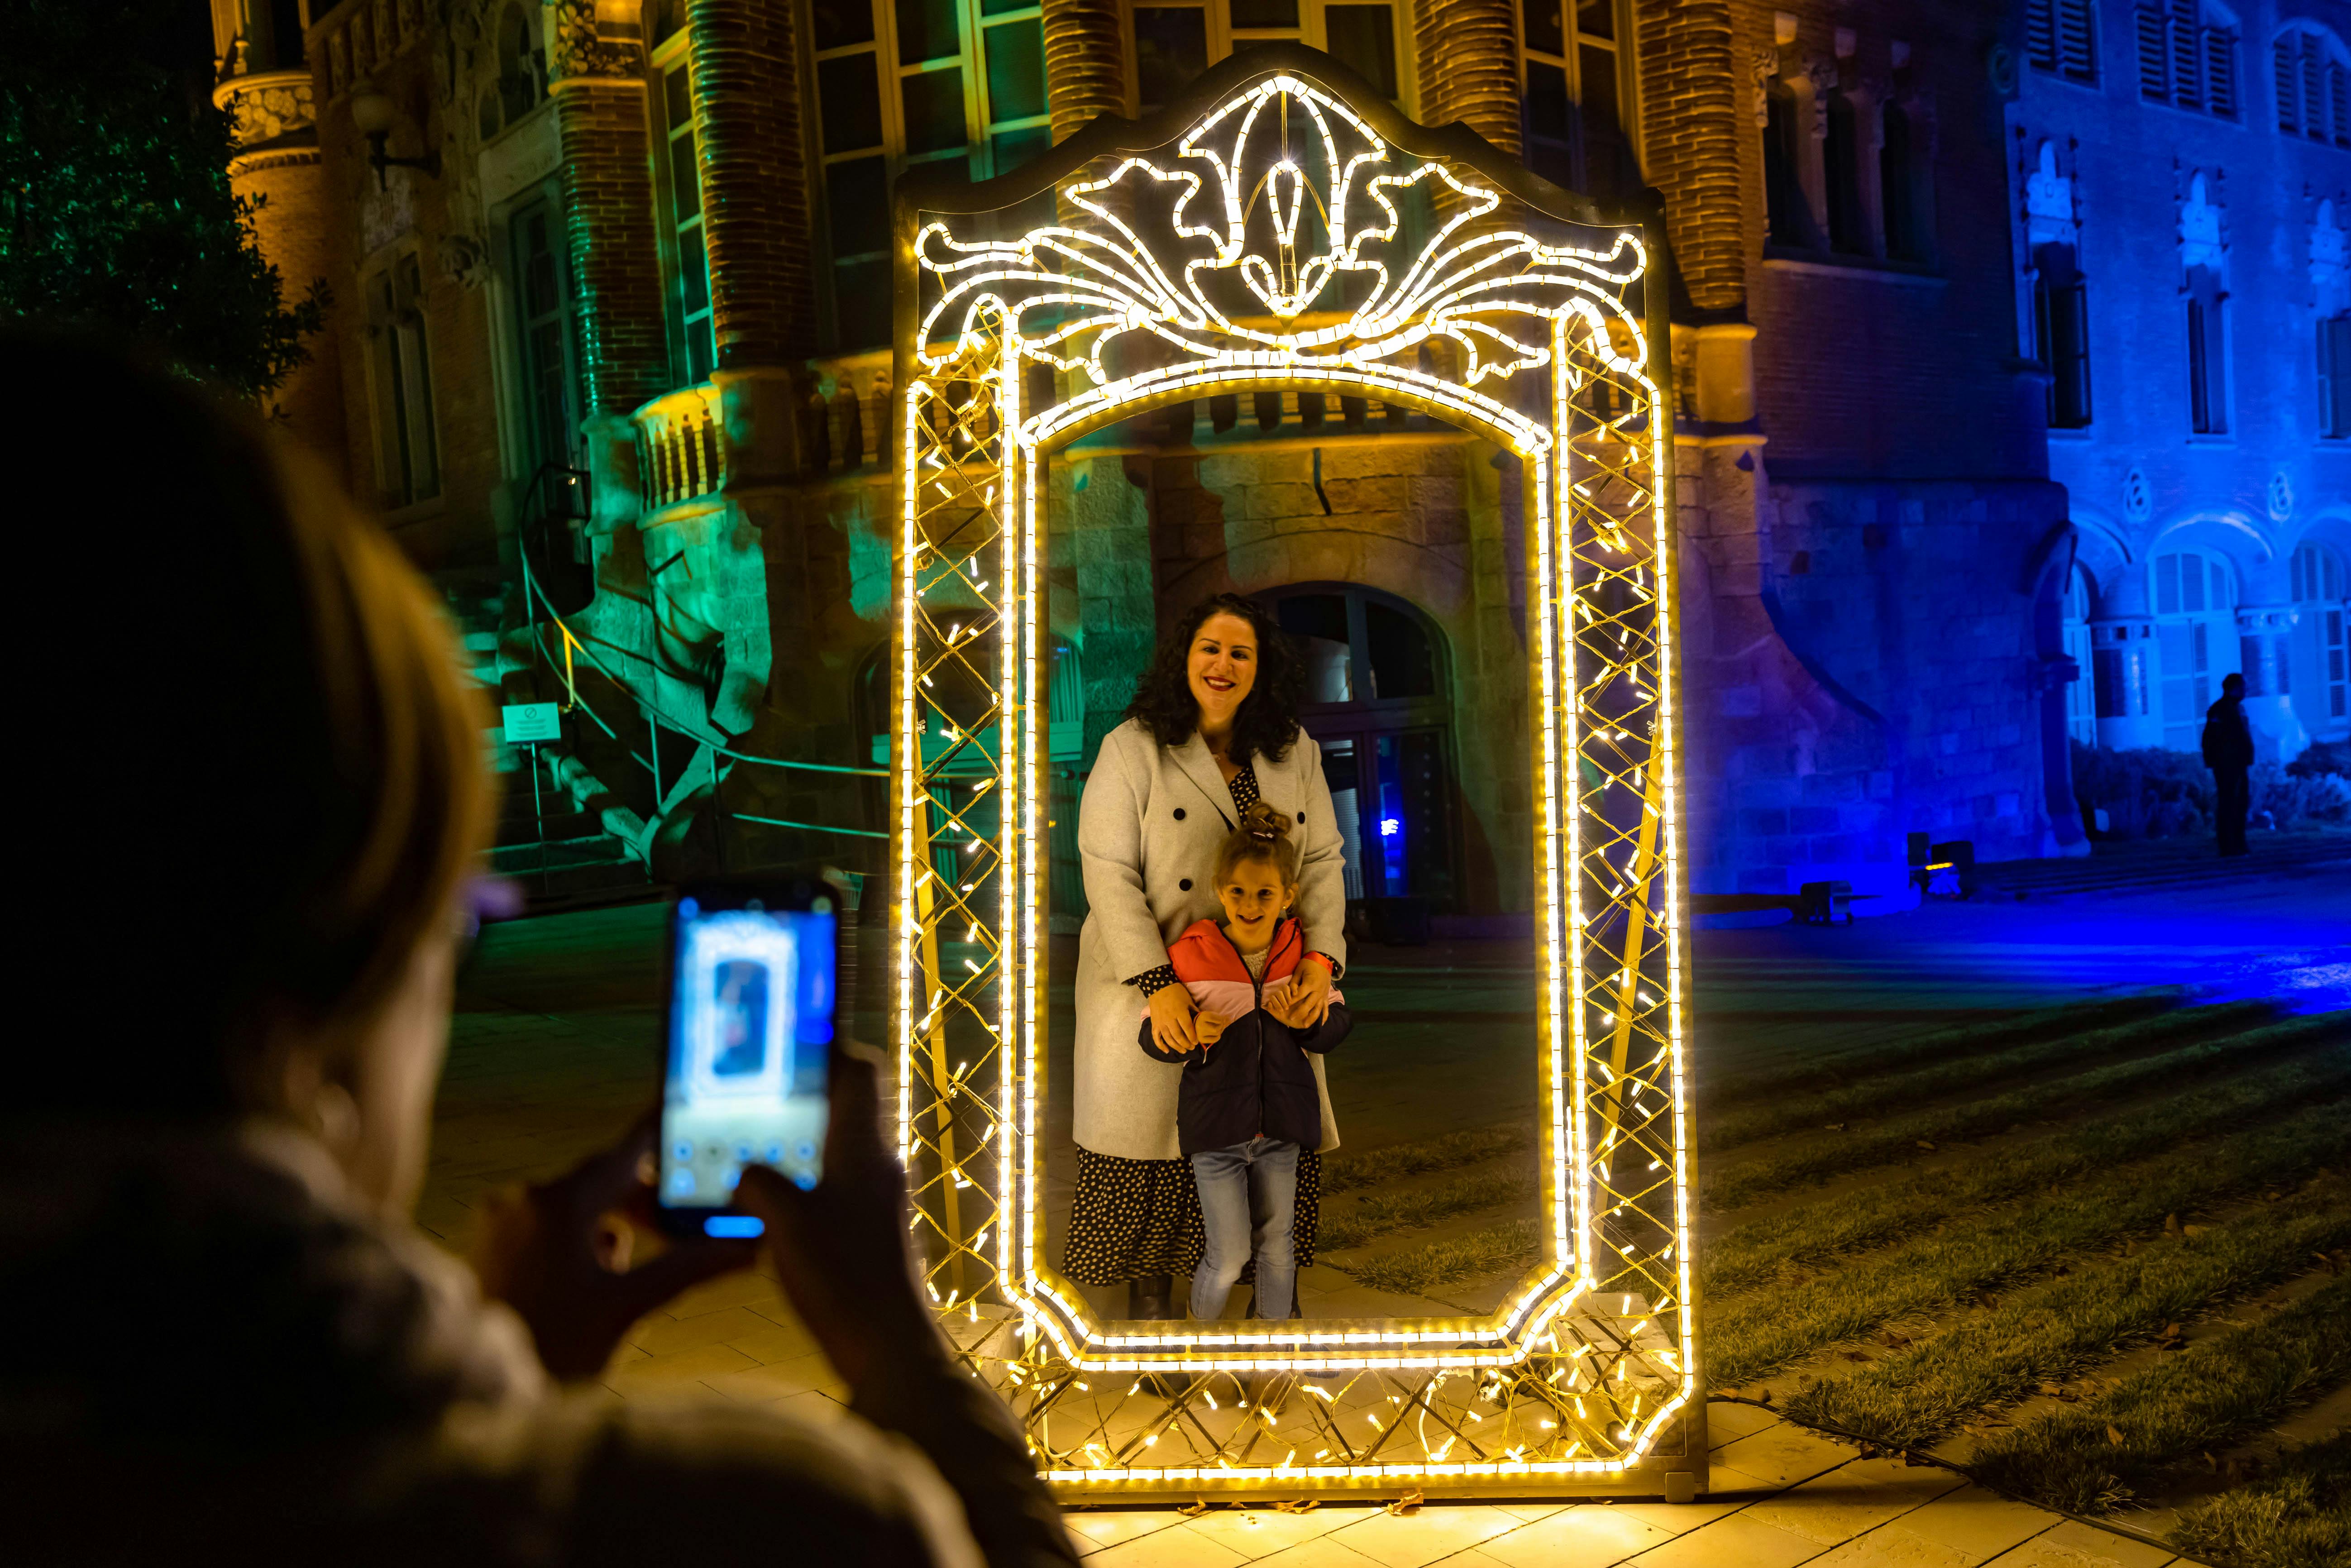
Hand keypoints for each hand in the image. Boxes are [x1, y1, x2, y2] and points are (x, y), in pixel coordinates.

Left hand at [470, 1119, 754, 1378]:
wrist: (476, 1397)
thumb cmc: (550, 1351)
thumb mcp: (627, 1306)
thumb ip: (689, 1267)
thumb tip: (748, 1245)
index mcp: (557, 1204)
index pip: (626, 1154)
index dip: (661, 1137)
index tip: (687, 1115)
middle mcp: (524, 1200)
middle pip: (602, 1182)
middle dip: (642, 1202)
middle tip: (683, 1221)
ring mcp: (502, 1221)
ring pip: (576, 1208)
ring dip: (608, 1230)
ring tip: (622, 1278)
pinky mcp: (491, 1244)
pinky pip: (548, 1226)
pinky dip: (576, 1243)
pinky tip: (589, 1283)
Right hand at [735, 1044, 947, 1392]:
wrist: (890, 1351)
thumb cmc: (844, 1279)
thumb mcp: (785, 1220)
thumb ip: (759, 1181)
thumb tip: (746, 1172)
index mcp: (863, 1148)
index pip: (857, 1072)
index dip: (826, 1049)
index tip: (787, 1043)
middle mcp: (876, 1169)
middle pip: (840, 1113)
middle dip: (795, 1105)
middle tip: (746, 1103)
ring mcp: (875, 1206)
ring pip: (831, 1158)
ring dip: (792, 1154)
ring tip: (742, 1158)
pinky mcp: (866, 1241)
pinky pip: (829, 1200)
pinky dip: (797, 1196)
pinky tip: (761, 1216)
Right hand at [1148, 985, 1199, 1052]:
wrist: (1158, 986)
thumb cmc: (1175, 992)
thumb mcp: (1188, 1000)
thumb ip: (1194, 1011)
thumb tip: (1201, 1020)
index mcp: (1179, 1012)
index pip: (1187, 1028)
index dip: (1192, 1036)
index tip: (1196, 1042)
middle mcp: (1169, 1018)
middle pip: (1178, 1035)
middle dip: (1186, 1044)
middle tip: (1191, 1047)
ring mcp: (1160, 1022)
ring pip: (1168, 1038)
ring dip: (1176, 1046)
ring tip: (1183, 1050)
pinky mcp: (1154, 1023)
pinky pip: (1156, 1037)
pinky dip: (1160, 1045)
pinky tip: (1166, 1051)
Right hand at [1195, 1011, 1227, 1045]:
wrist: (1196, 1023)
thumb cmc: (1207, 1018)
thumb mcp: (1214, 1015)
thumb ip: (1222, 1017)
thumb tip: (1230, 1019)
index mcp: (1203, 1016)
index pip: (1219, 1020)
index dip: (1222, 1020)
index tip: (1219, 1019)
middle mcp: (1199, 1025)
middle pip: (1218, 1028)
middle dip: (1221, 1026)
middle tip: (1219, 1024)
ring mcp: (1199, 1033)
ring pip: (1216, 1033)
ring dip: (1219, 1031)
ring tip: (1216, 1028)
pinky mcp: (1201, 1039)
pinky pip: (1214, 1039)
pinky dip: (1217, 1037)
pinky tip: (1214, 1034)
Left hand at [1271, 958, 1333, 1027]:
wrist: (1323, 960)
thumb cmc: (1309, 964)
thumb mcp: (1299, 970)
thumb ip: (1294, 982)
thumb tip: (1289, 992)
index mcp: (1311, 983)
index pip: (1300, 994)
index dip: (1292, 1001)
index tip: (1285, 1006)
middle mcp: (1318, 990)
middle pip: (1309, 1004)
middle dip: (1300, 1012)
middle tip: (1291, 1019)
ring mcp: (1323, 994)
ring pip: (1318, 1008)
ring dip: (1312, 1018)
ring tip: (1305, 1025)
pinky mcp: (1326, 996)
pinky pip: (1326, 1007)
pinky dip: (1324, 1016)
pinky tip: (1321, 1023)